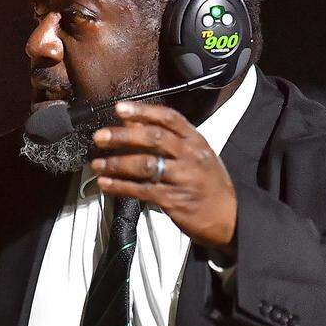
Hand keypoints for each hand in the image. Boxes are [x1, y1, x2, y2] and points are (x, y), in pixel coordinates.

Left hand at [92, 101, 236, 255]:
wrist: (229, 217)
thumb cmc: (208, 183)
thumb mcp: (194, 155)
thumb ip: (167, 138)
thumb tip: (131, 122)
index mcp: (196, 141)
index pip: (169, 118)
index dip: (143, 111)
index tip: (120, 108)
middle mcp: (190, 156)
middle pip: (153, 138)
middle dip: (123, 136)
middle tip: (99, 137)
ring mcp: (183, 178)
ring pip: (145, 165)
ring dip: (116, 164)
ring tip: (96, 164)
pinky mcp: (174, 200)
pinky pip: (142, 190)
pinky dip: (120, 187)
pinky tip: (106, 184)